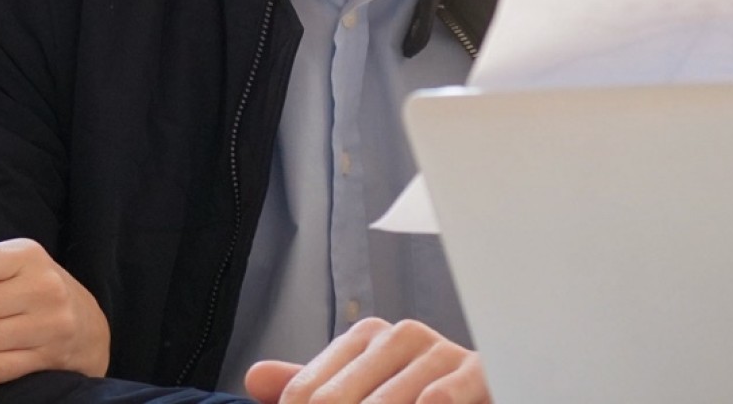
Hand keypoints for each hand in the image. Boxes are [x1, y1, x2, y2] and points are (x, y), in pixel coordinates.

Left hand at [244, 317, 488, 403]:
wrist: (477, 394)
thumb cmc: (413, 398)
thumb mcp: (358, 393)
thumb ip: (307, 386)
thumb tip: (255, 377)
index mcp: (366, 338)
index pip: (304, 393)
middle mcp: (401, 336)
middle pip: (335, 402)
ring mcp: (440, 352)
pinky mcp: (477, 372)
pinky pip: (436, 399)